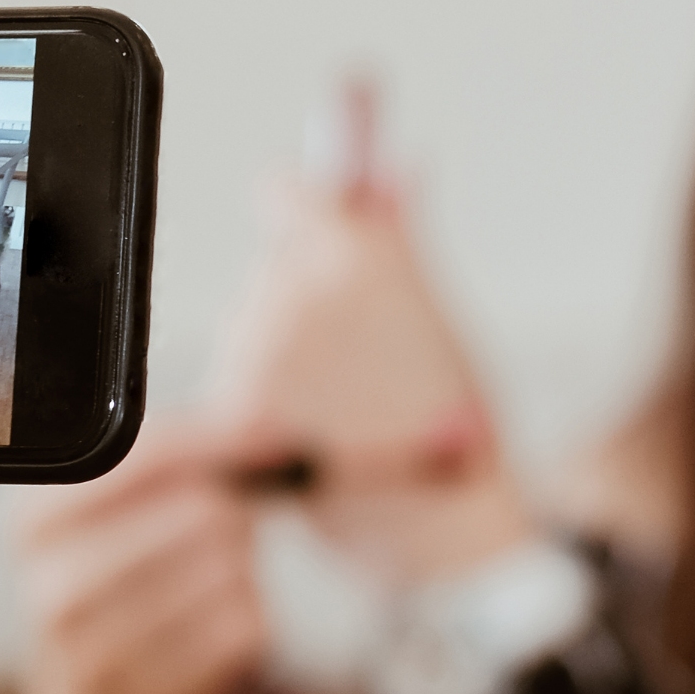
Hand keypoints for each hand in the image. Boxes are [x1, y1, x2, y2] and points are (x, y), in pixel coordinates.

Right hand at [13, 418, 276, 693]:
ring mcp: (91, 651)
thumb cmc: (122, 608)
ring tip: (199, 600)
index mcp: (34, 520)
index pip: (150, 451)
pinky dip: (248, 628)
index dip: (230, 439)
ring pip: (230, 569)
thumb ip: (183, 464)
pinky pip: (245, 629)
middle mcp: (49, 583)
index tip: (281, 439)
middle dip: (235, 520)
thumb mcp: (118, 528)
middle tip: (217, 544)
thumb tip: (272, 425)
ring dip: (242, 578)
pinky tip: (206, 646)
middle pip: (205, 509)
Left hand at [204, 104, 530, 585]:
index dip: (305, 210)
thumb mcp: (442, 317)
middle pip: (273, 264)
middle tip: (362, 353)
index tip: (322, 233)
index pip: (285, 191)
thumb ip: (399, 236)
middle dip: (308, 296)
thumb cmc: (460, 428)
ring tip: (347, 400)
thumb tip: (389, 169)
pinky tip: (320, 428)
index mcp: (358, 255)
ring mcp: (260, 351)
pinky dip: (271, 399)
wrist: (446, 525)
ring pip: (252, 322)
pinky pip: (240, 378)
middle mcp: (299, 291)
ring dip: (286, 351)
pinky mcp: (234, 407)